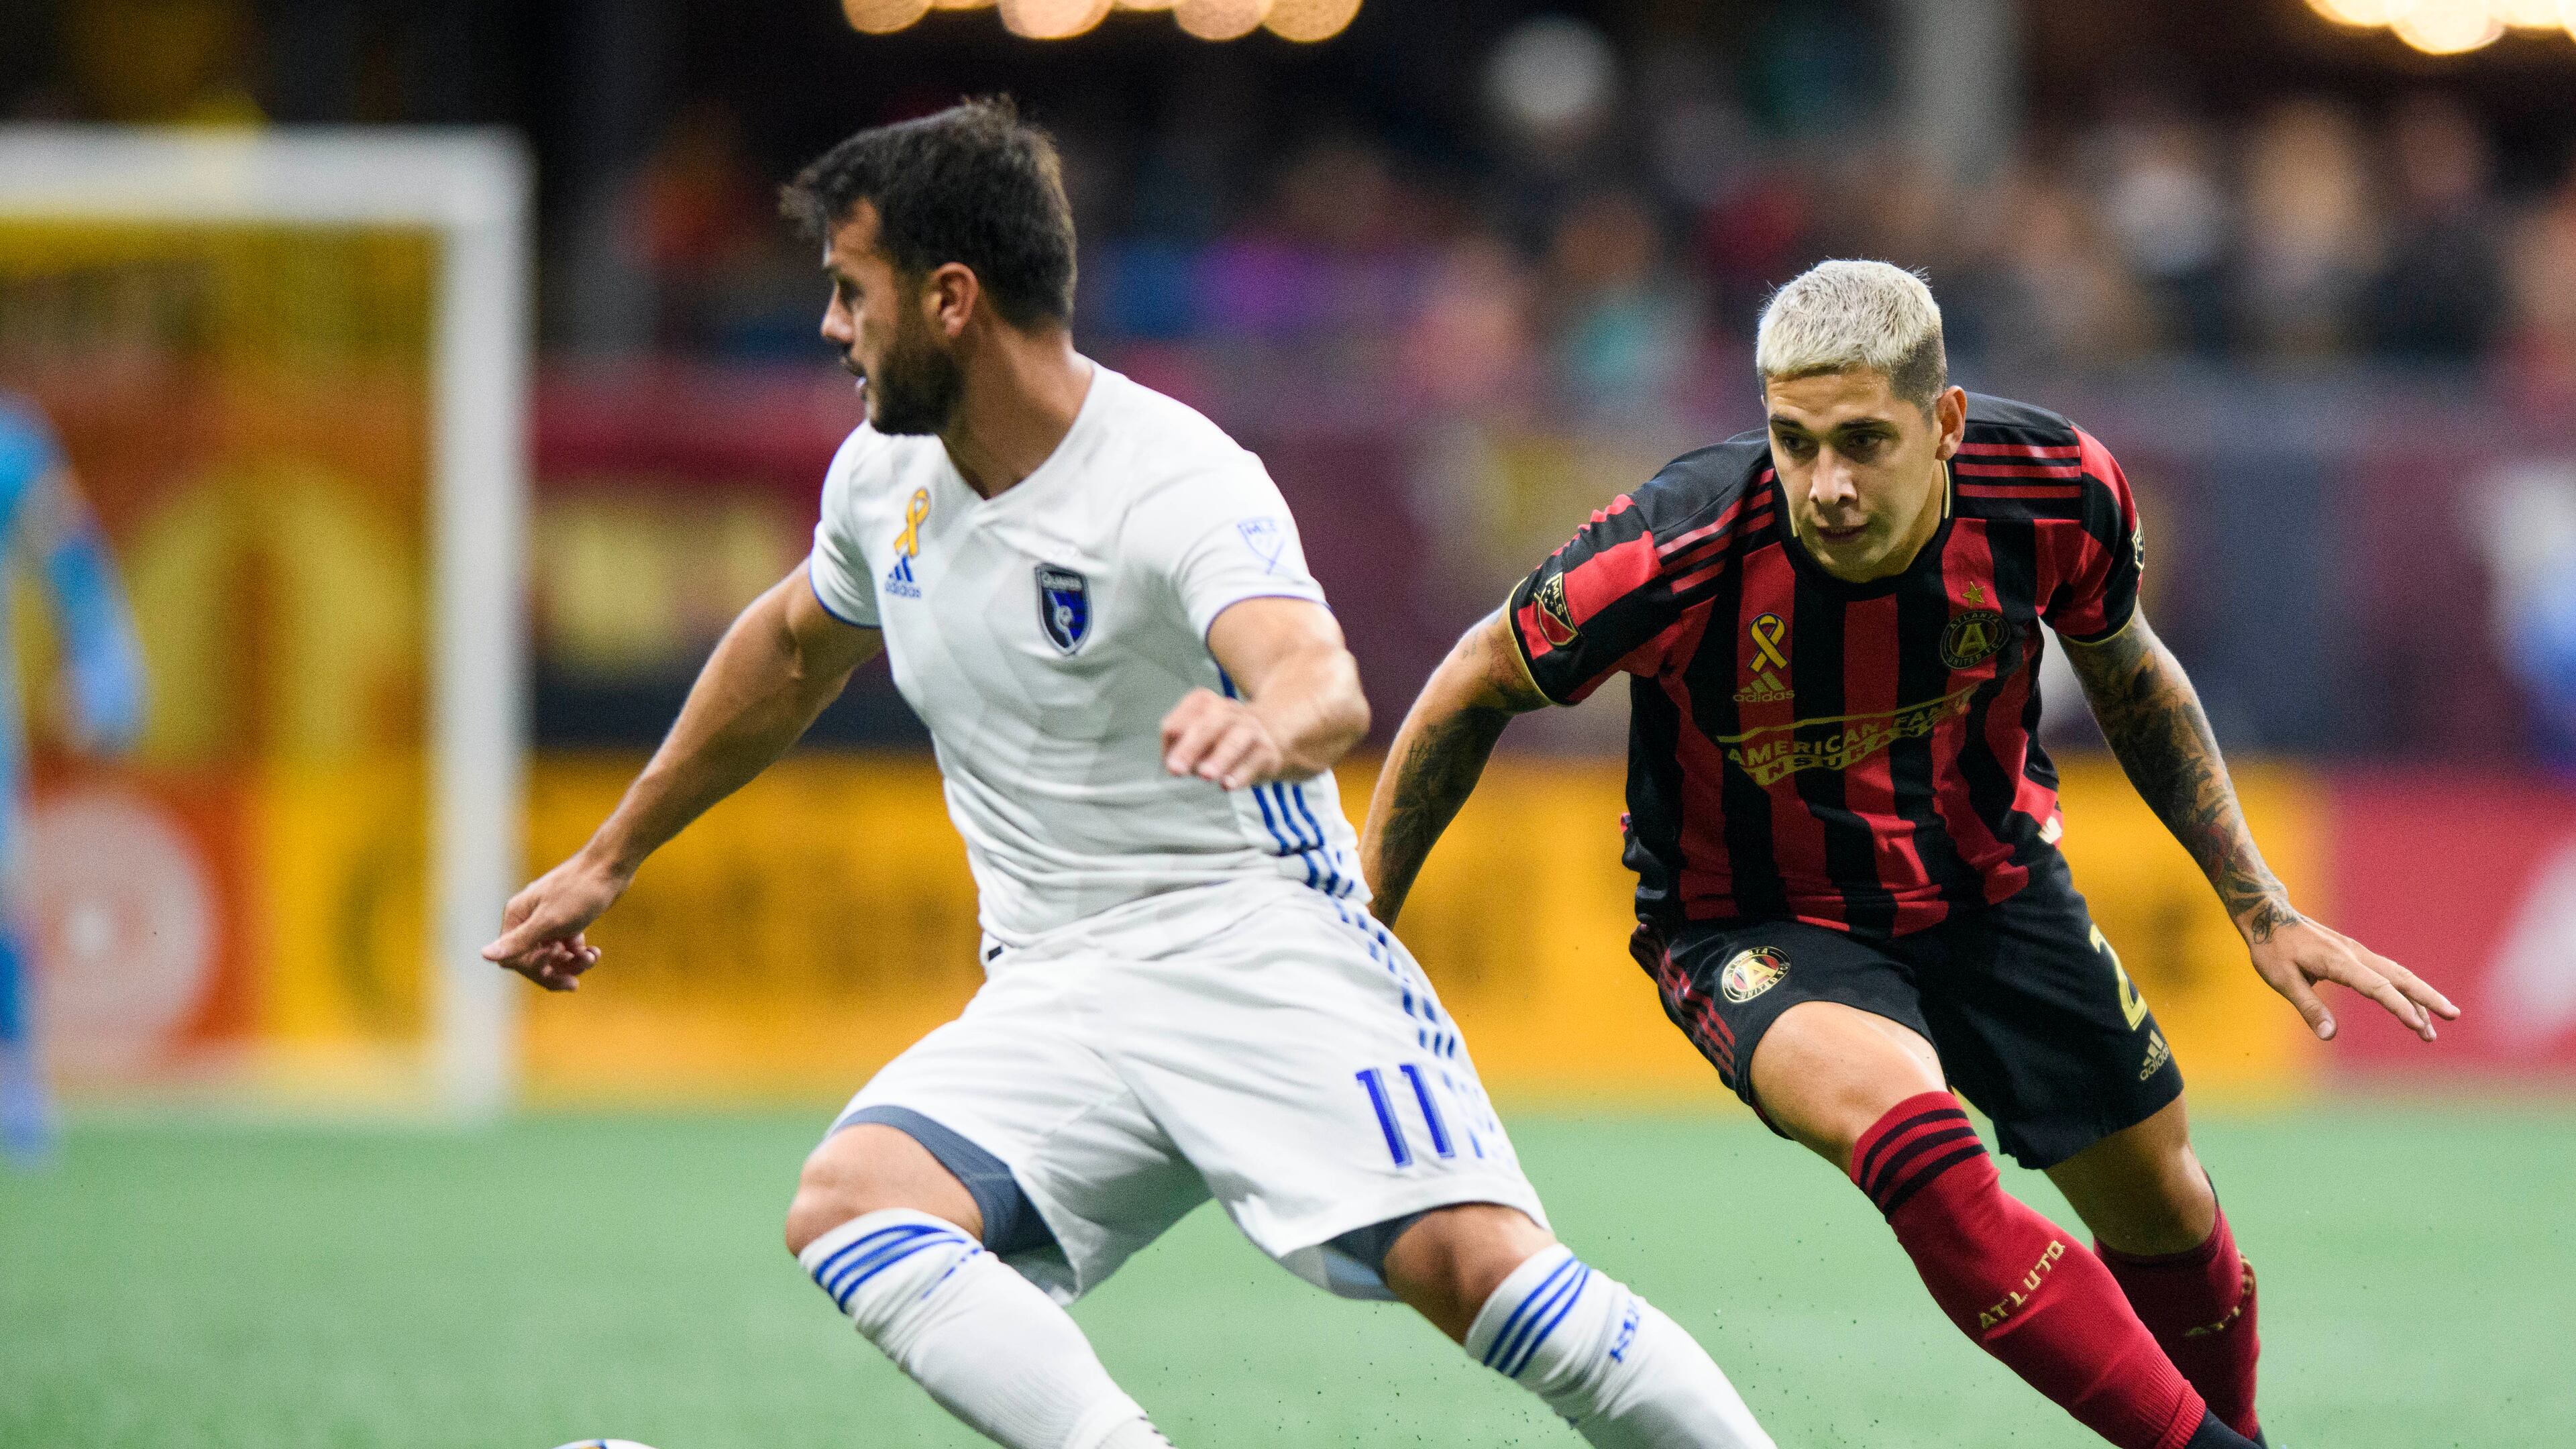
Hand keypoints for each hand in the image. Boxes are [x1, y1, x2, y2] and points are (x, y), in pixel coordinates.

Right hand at [481, 851, 628, 991]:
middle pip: (533, 961)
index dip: (532, 967)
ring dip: (571, 964)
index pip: (512, 958)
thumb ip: (519, 941)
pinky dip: (580, 954)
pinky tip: (594, 952)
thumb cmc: (579, 891)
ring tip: (590, 959)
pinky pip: (567, 949)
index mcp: (517, 917)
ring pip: (553, 958)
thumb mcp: (549, 920)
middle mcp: (528, 919)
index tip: (556, 957)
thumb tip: (483, 955)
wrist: (610, 867)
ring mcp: (548, 921)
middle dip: (555, 971)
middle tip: (575, 981)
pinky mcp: (567, 921)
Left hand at [1160, 687, 1285, 790]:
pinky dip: (1240, 774)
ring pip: (1234, 740)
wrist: (1272, 736)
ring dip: (1219, 758)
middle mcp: (1229, 712)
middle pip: (1208, 725)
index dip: (1171, 741)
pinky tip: (1228, 785)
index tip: (1169, 764)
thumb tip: (1173, 765)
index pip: (1181, 719)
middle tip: (1175, 769)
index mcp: (1205, 703)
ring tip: (1205, 775)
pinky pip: (1254, 761)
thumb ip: (1178, 747)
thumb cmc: (1221, 739)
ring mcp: (1250, 729)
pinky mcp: (1267, 751)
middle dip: (1190, 748)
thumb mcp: (1196, 738)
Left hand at [2247, 912, 2458, 1043]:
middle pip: (2400, 977)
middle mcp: (2354, 955)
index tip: (2417, 1026)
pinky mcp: (2354, 955)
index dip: (2398, 1007)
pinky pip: (2386, 974)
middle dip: (2427, 998)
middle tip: (2453, 1017)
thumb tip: (2330, 1036)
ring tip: (2432, 1030)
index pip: (2376, 987)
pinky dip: (2402, 991)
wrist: (2268, 915)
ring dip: (2418, 999)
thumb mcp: (2281, 979)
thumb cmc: (2271, 948)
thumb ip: (2308, 1007)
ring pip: (2397, 975)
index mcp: (2337, 961)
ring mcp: (2357, 953)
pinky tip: (2410, 1009)